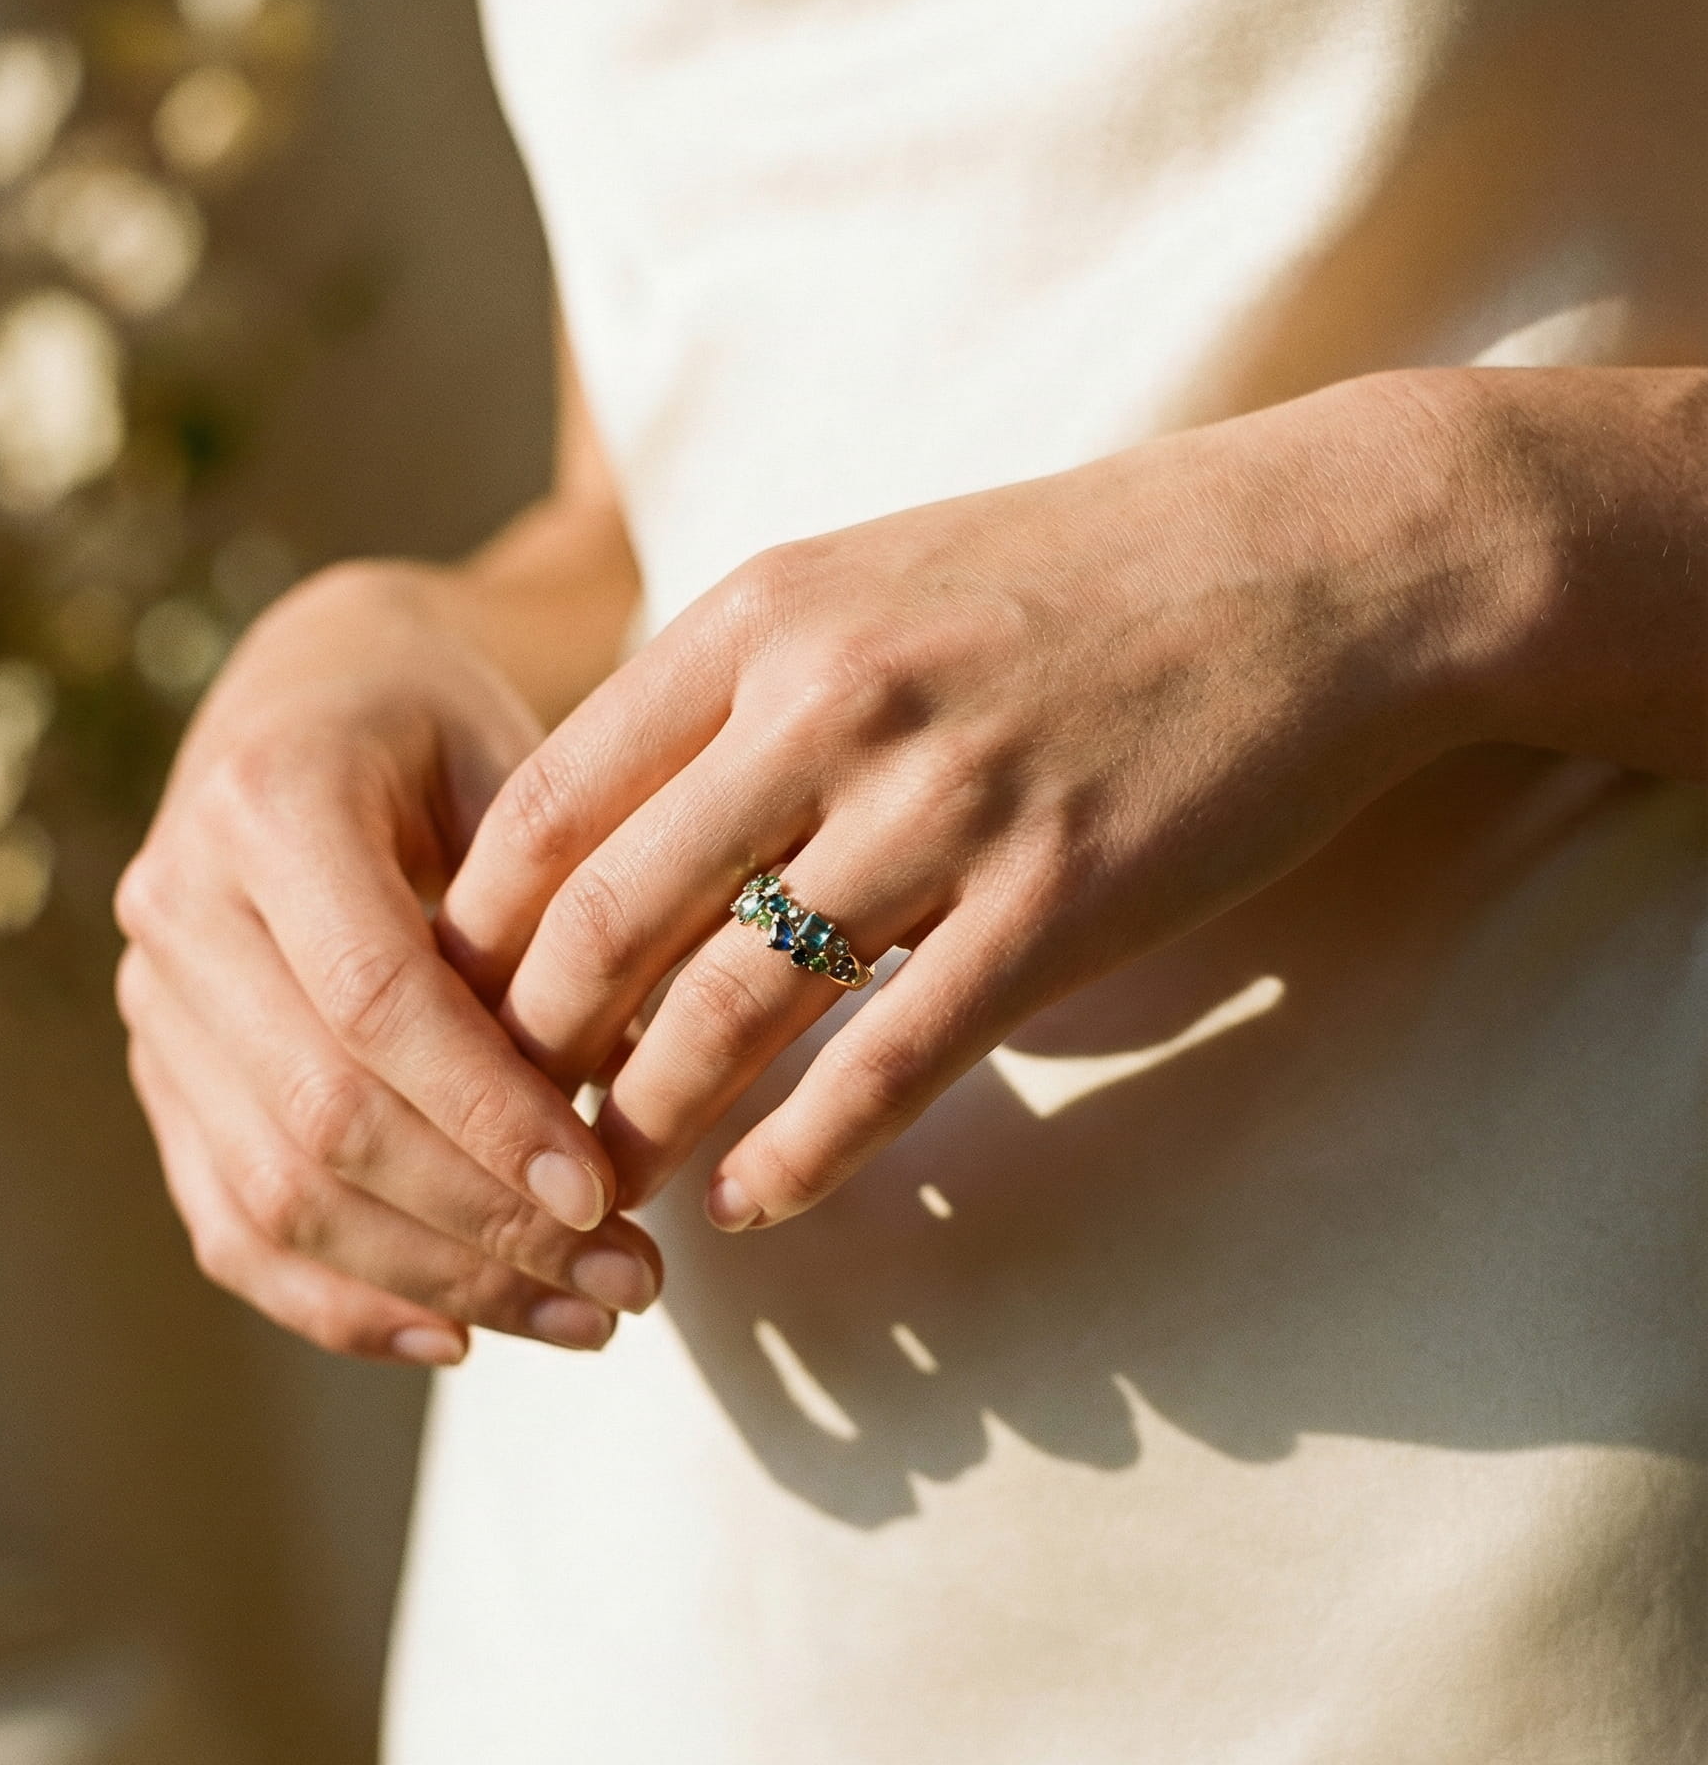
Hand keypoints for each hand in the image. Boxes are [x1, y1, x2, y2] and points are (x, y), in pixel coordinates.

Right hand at [116, 559, 659, 1365]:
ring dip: (436, 1284)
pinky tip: (458, 1336)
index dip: (490, 1115)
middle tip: (631, 1285)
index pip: (375, 1001)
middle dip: (484, 1228)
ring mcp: (154, 1002)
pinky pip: (230, 1225)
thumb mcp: (528, 765)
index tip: (605, 1197)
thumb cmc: (456, 728)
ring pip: (273, 1195)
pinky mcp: (164, 1077)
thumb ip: (564, 913)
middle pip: (320, 1118)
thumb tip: (642, 1094)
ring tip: (586, 1321)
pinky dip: (341, 1301)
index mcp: (268, 801)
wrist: (322, 694)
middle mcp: (178, 904)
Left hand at [443, 372, 1526, 1227]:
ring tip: (609, 1189)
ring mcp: (947, 805)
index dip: (476, 940)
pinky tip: (754, 1201)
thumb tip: (616, 827)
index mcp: (761, 617)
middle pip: (606, 924)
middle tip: (501, 1138)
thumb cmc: (1079, 577)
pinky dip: (801, 1151)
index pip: (546, 805)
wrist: (1316, 562)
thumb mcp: (871, 578)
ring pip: (729, 1008)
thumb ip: (737, 687)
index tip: (449, 1021)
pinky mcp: (1059, 903)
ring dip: (646, 1123)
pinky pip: (890, 1062)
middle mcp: (830, 704)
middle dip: (529, 1059)